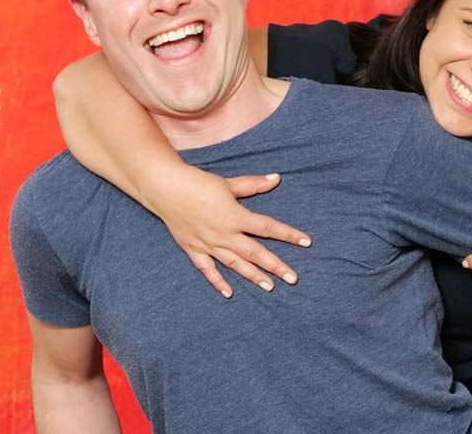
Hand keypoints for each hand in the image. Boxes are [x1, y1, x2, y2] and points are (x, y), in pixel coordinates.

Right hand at [153, 167, 310, 297]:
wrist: (166, 189)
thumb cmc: (198, 183)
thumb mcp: (229, 183)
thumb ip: (254, 185)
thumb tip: (277, 178)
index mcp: (236, 216)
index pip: (269, 228)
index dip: (289, 235)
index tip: (306, 242)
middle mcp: (224, 234)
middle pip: (255, 253)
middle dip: (276, 266)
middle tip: (293, 278)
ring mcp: (209, 244)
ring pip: (235, 264)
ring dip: (253, 276)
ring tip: (270, 287)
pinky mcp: (194, 249)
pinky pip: (208, 269)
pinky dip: (218, 282)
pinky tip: (229, 293)